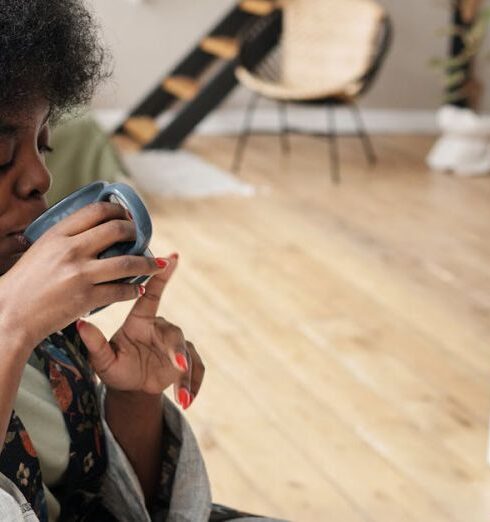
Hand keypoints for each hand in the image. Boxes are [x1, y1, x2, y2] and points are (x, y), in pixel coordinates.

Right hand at [0, 202, 166, 350]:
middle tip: (142, 236)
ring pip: (127, 262)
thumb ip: (63, 239)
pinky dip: (134, 289)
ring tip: (157, 264)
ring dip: (148, 263)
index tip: (126, 215)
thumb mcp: (39, 250)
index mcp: (57, 235)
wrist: (9, 315)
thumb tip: (88, 229)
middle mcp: (71, 250)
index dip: (118, 210)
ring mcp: (80, 274)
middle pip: (117, 230)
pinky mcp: (86, 298)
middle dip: (136, 231)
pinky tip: (139, 289)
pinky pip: (121, 291)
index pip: (96, 211)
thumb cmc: (22, 283)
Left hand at [76, 253, 204, 408]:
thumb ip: (95, 344)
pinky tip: (188, 400)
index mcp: (141, 322)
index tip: (172, 256)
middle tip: (178, 364)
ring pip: (188, 353)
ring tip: (183, 396)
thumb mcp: (103, 360)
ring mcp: (176, 345)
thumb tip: (80, 324)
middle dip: (178, 350)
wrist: (132, 388)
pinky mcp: (186, 362)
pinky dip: (193, 385)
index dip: (162, 275)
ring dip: (186, 375)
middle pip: (174, 333)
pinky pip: (196, 370)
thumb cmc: (116, 368)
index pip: (152, 294)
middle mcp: (161, 329)